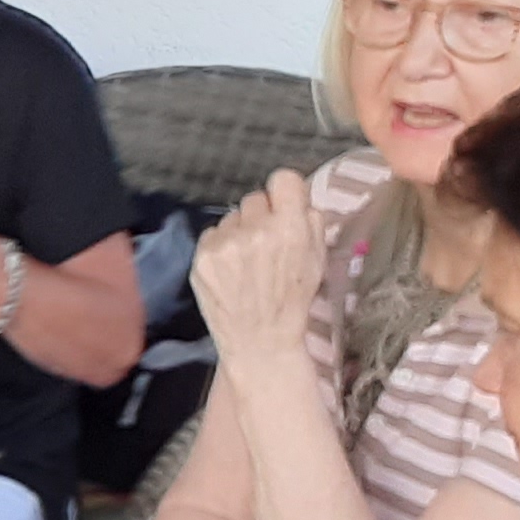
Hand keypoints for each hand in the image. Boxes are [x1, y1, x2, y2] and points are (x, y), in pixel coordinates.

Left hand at [189, 169, 326, 360]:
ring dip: (239, 232)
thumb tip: (299, 198)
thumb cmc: (292, 301)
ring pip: (232, 217)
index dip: (285, 192)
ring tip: (246, 263)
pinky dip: (220, 248)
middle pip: (255, 198)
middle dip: (261, 216)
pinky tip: (230, 271)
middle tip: (264, 244)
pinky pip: (212, 235)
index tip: (284, 206)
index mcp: (290, 228)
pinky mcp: (202, 257)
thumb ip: (311, 222)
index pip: (283, 179)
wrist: (259, 340)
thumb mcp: (317, 260)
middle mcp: (256, 230)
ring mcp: (225, 244)